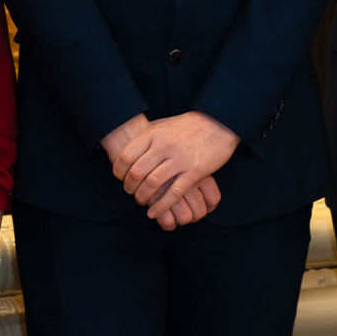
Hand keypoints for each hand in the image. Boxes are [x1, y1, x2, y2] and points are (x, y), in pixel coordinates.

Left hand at [111, 112, 239, 223]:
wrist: (218, 123)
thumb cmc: (187, 124)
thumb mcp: (162, 124)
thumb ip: (147, 136)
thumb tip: (129, 150)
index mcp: (153, 133)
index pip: (127, 156)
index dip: (119, 171)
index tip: (119, 178)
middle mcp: (164, 146)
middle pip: (137, 172)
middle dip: (129, 187)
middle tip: (130, 192)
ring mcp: (179, 159)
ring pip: (153, 184)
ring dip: (143, 197)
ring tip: (141, 201)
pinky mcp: (194, 172)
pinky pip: (174, 193)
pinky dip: (161, 206)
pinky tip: (154, 212)